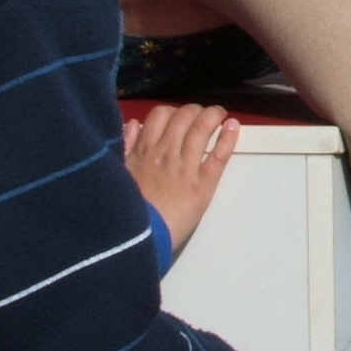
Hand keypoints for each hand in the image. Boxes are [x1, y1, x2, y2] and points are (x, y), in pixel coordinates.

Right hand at [124, 104, 238, 256]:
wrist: (136, 239)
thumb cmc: (125, 209)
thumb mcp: (117, 173)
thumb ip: (124, 147)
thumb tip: (134, 123)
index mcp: (144, 150)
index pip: (160, 115)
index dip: (172, 111)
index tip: (177, 117)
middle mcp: (166, 153)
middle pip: (184, 117)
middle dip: (194, 111)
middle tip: (201, 115)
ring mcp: (185, 168)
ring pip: (201, 129)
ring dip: (212, 116)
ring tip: (219, 114)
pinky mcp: (202, 185)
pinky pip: (218, 155)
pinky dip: (228, 138)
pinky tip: (233, 126)